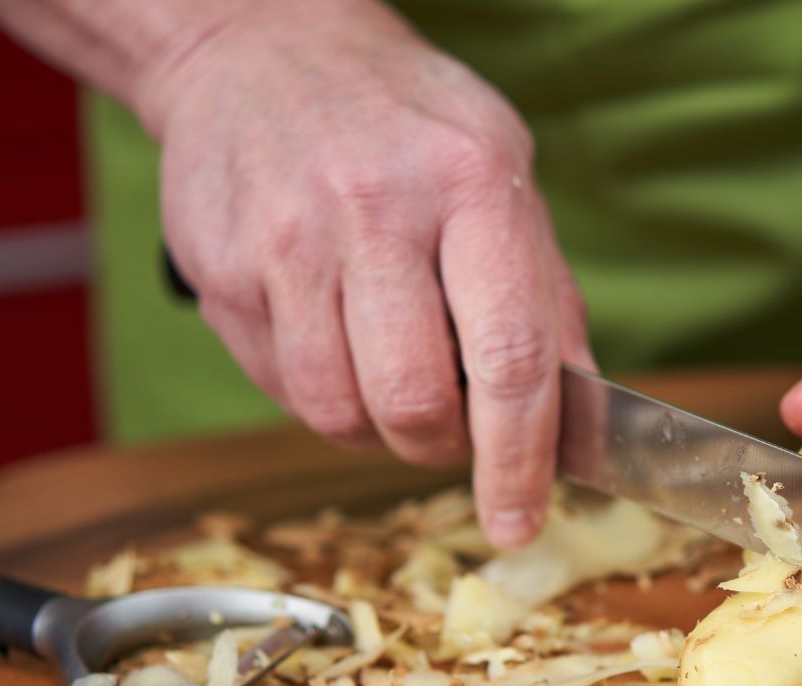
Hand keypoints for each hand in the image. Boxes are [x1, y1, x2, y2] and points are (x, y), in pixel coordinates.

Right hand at [140, 1, 589, 547]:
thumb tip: (579, 416)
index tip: (520, 521)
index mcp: (470, 185)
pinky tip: (338, 344)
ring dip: (379, 432)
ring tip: (393, 378)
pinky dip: (325, 398)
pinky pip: (283, 389)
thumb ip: (546, 298)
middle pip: (415, 404)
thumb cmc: (408, 127)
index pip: (509, 358)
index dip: (519, 460)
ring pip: (340, 413)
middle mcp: (373, 211)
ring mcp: (286, 242)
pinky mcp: (222, 273)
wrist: (264, 50)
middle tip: (452, 429)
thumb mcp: (505, 175)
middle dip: (443, 449)